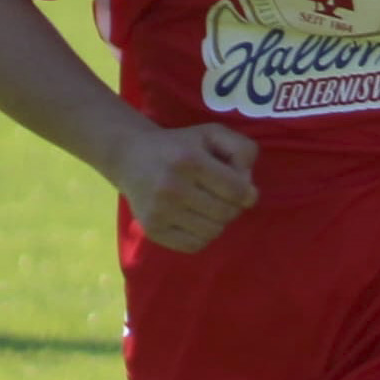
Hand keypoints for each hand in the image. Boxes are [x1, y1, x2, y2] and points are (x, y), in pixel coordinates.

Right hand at [116, 119, 260, 252]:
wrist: (130, 155)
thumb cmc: (180, 145)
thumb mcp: (212, 134)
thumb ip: (242, 149)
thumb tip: (249, 187)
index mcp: (190, 161)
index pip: (236, 191)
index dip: (247, 193)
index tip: (243, 190)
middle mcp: (173, 188)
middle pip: (226, 213)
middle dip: (233, 206)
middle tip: (222, 197)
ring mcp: (160, 211)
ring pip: (213, 232)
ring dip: (218, 222)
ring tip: (208, 207)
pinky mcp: (152, 229)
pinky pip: (194, 245)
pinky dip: (202, 236)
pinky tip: (195, 220)